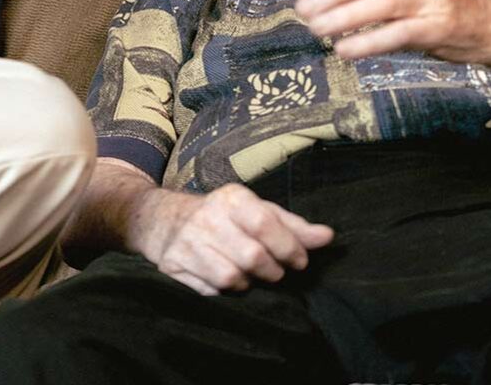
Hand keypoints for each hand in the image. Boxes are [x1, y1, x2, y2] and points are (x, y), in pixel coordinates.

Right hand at [139, 183, 333, 295]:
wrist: (162, 219)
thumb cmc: (221, 216)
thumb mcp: (256, 210)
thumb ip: (292, 226)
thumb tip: (328, 237)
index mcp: (231, 198)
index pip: (265, 224)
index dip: (289, 248)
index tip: (299, 260)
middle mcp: (207, 217)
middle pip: (252, 256)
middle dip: (271, 270)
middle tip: (274, 271)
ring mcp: (188, 242)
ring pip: (231, 277)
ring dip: (247, 282)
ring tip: (248, 274)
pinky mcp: (173, 265)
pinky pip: (210, 291)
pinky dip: (223, 291)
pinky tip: (223, 278)